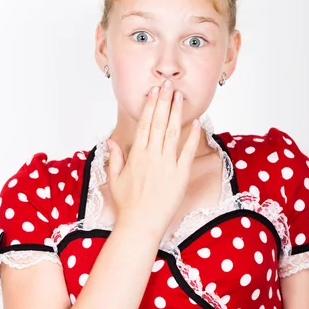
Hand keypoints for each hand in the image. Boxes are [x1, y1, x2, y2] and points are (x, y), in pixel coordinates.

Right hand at [106, 80, 201, 237]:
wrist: (141, 223)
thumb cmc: (128, 204)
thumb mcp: (115, 179)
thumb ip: (115, 158)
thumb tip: (111, 142)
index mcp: (136, 154)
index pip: (145, 123)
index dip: (150, 105)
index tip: (154, 92)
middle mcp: (152, 155)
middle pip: (159, 122)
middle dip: (164, 101)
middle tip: (168, 84)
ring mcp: (167, 163)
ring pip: (173, 131)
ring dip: (177, 112)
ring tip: (180, 96)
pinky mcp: (180, 174)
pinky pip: (188, 151)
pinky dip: (193, 136)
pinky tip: (197, 122)